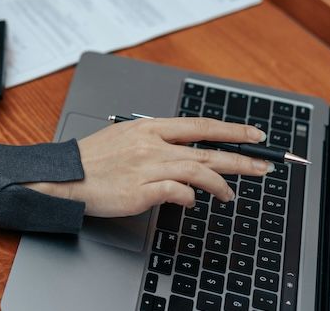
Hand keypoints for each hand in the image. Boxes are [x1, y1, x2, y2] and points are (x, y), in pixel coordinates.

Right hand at [24, 117, 272, 217]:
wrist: (64, 177)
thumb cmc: (91, 160)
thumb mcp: (123, 137)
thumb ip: (152, 140)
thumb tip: (178, 149)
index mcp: (148, 128)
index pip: (200, 125)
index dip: (231, 130)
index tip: (254, 135)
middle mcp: (152, 144)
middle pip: (207, 149)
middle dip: (242, 157)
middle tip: (264, 165)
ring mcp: (148, 167)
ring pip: (198, 171)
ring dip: (220, 184)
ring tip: (230, 195)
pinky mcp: (141, 191)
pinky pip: (178, 193)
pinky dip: (191, 198)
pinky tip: (193, 203)